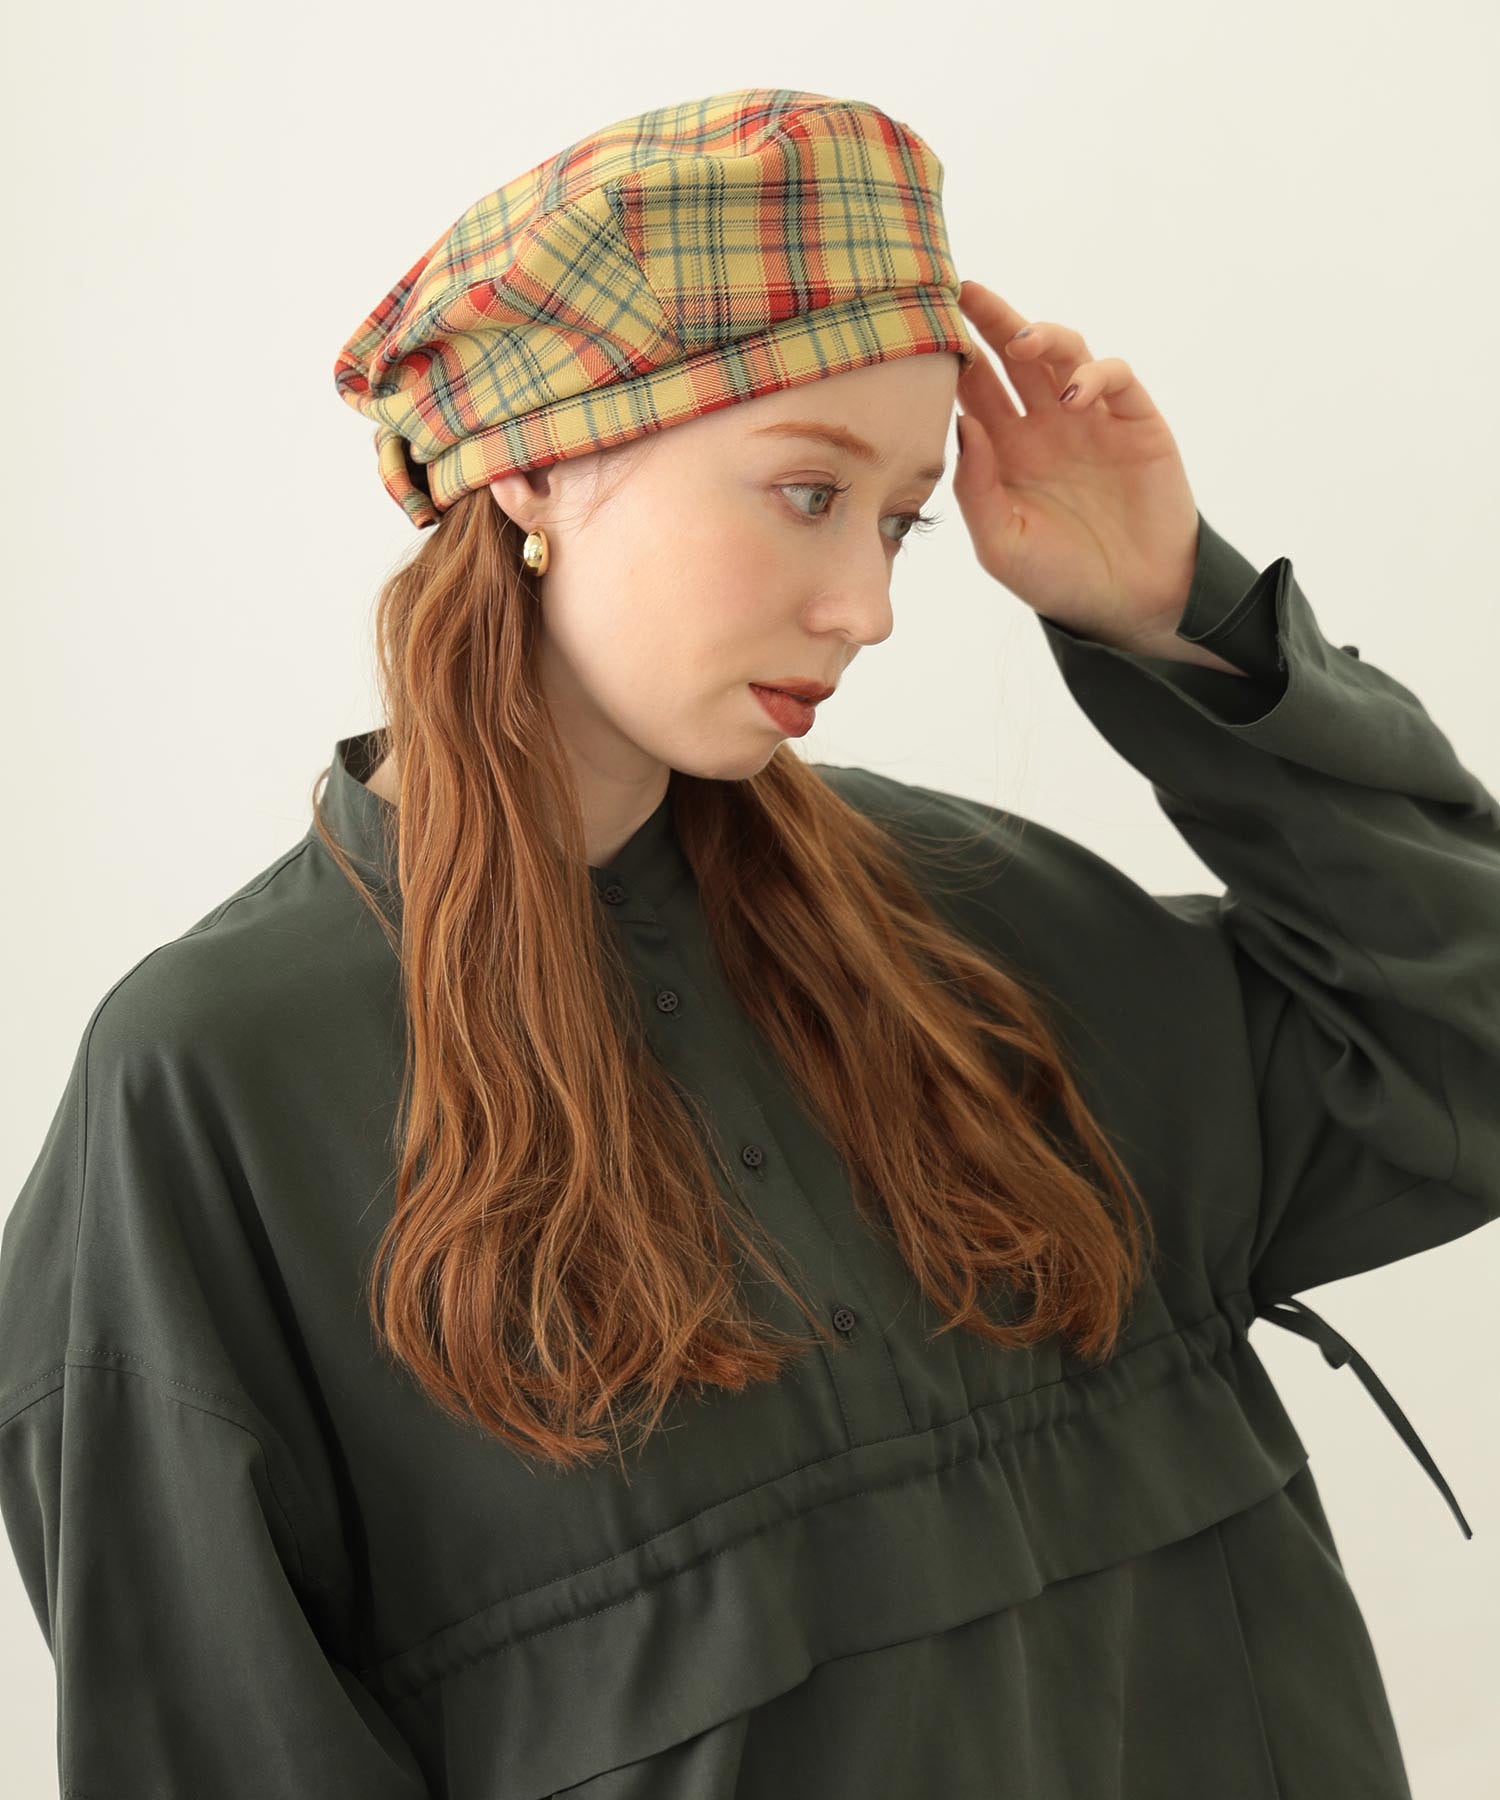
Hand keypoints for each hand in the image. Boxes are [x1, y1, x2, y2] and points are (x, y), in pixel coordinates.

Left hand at [952, 280, 1201, 650]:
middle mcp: (1044, 425)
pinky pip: (1116, 377)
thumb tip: (960, 421)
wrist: (1128, 603)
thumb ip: (976, 487)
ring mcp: (1090, 419)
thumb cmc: (1056, 578)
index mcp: (1004, 451)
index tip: (924, 328)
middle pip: (1013, 356)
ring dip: (1043, 337)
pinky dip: (1097, 374)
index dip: (954, 358)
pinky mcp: (1135, 422)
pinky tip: (1076, 396)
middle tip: (963, 291)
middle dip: (990, 320)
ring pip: (1064, 353)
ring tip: (1021, 342)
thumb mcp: (1000, 543)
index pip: (973, 390)